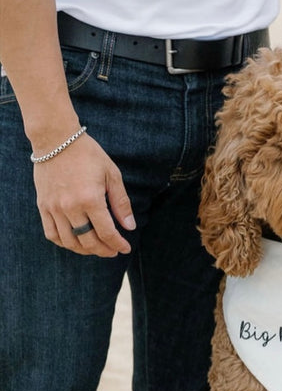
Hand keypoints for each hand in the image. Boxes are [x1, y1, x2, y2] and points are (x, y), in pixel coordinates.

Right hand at [33, 133, 134, 256]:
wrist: (55, 139)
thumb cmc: (88, 155)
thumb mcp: (112, 175)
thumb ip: (121, 203)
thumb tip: (130, 227)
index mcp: (90, 199)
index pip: (107, 233)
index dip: (118, 244)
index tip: (125, 248)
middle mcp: (70, 207)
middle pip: (88, 241)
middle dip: (104, 250)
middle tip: (112, 251)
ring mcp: (54, 208)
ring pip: (69, 242)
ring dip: (85, 250)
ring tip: (96, 248)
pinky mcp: (43, 206)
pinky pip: (51, 234)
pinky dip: (64, 243)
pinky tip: (75, 242)